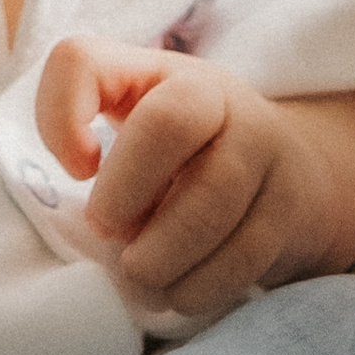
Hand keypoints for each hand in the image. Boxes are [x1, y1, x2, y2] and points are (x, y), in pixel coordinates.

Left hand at [33, 38, 354, 322]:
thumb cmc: (186, 158)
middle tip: (107, 233)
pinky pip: (246, 252)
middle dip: (125, 190)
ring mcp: (263, 146)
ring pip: (213, 197)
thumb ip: (90, 147)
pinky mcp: (293, 205)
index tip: (77, 168)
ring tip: (140, 277)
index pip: (83, 62)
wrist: (290, 179)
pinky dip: (200, 287)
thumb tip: (96, 207)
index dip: (61, 116)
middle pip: (168, 123)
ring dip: (162, 257)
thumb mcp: (135, 134)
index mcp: (155, 74)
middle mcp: (216, 95)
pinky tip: (179, 293)